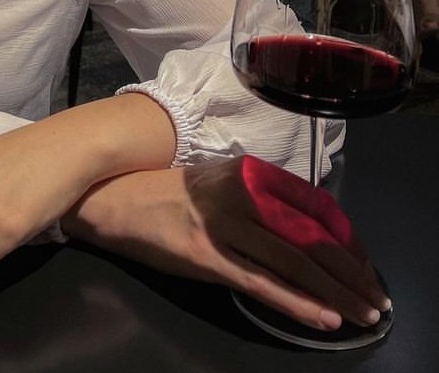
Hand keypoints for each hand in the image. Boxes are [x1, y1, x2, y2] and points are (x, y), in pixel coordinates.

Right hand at [62, 157, 388, 332]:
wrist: (113, 199)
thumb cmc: (167, 192)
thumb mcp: (218, 182)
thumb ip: (257, 198)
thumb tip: (303, 230)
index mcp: (246, 171)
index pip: (312, 204)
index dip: (344, 237)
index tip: (361, 263)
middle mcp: (240, 192)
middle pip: (308, 234)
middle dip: (348, 271)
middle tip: (374, 297)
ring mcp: (222, 224)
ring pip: (291, 260)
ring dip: (333, 291)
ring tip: (360, 314)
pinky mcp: (206, 256)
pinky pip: (260, 282)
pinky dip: (296, 301)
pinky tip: (322, 317)